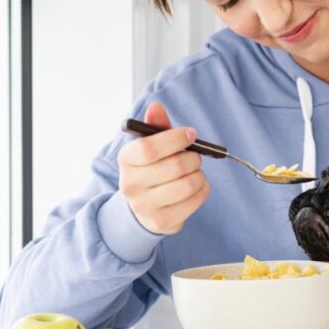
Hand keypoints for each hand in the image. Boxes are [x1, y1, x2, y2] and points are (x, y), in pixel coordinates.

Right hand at [117, 101, 209, 234]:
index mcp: (126, 159)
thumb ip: (155, 126)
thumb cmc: (152, 168)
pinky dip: (203, 190)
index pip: (149, 148)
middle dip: (194, 157)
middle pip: (175, 166)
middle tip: (195, 156)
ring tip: (195, 171)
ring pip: (188, 184)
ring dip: (200, 174)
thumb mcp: (150, 145)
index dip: (175, 138)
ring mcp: (144, 206)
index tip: (191, 134)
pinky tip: (197, 186)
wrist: (144, 206)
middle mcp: (130, 184)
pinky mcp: (162, 222)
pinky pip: (195, 201)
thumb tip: (156, 107)